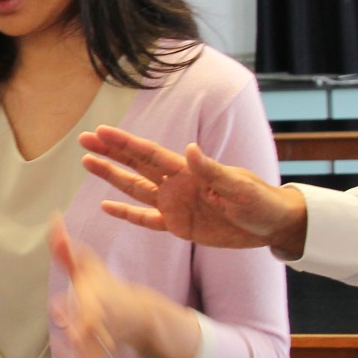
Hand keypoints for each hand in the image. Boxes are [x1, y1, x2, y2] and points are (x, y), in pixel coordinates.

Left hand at [48, 215, 198, 357]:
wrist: (137, 312)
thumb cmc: (103, 288)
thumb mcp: (86, 268)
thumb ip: (67, 249)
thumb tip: (53, 219)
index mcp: (95, 303)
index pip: (81, 306)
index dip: (70, 309)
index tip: (56, 311)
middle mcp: (101, 327)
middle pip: (89, 342)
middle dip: (82, 354)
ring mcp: (106, 347)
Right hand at [80, 126, 307, 257]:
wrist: (272, 224)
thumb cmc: (260, 201)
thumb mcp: (239, 187)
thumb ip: (211, 170)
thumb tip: (189, 149)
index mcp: (189, 171)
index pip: (149, 154)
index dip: (125, 143)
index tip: (102, 131)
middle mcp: (176, 184)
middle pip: (135, 165)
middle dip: (110, 152)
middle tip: (84, 140)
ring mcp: (175, 205)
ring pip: (134, 189)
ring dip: (112, 177)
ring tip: (87, 163)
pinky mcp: (178, 226)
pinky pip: (146, 220)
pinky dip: (126, 213)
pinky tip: (106, 206)